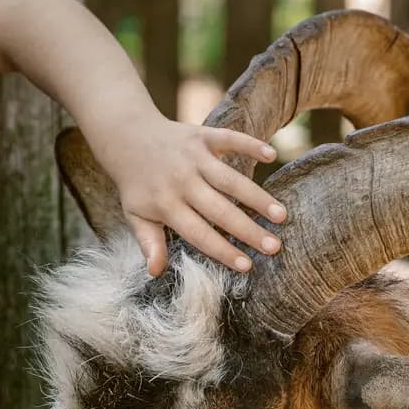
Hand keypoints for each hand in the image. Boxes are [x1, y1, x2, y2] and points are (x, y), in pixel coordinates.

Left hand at [88, 115, 289, 275]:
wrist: (127, 137)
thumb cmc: (137, 185)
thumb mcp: (135, 215)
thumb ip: (149, 242)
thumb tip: (156, 273)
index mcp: (166, 204)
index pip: (198, 233)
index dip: (223, 250)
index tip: (247, 266)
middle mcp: (182, 180)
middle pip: (220, 209)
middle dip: (248, 230)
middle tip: (274, 247)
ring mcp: (194, 156)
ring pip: (230, 179)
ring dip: (257, 197)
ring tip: (281, 215)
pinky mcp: (202, 135)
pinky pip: (230, 139)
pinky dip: (250, 144)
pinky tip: (271, 155)